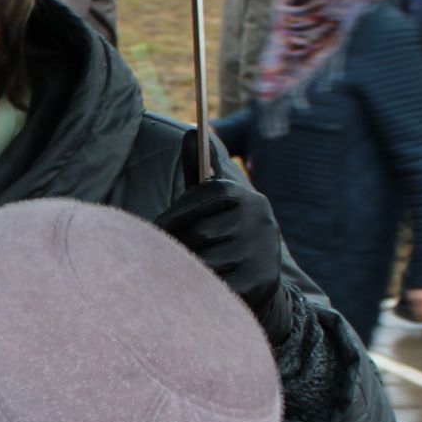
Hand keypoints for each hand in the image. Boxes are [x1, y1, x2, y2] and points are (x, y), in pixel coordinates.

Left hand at [154, 130, 292, 342]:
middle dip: (181, 247)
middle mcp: (260, 218)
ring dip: (191, 270)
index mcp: (246, 195)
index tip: (157, 231)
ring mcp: (263, 249)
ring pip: (204, 261)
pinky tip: (209, 288)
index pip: (203, 197)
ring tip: (194, 272)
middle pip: (200, 233)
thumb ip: (199, 172)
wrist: (257, 284)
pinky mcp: (262, 280)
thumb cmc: (221, 237)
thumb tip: (194, 132)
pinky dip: (204, 290)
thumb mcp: (212, 203)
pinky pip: (215, 285)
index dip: (174, 216)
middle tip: (176, 257)